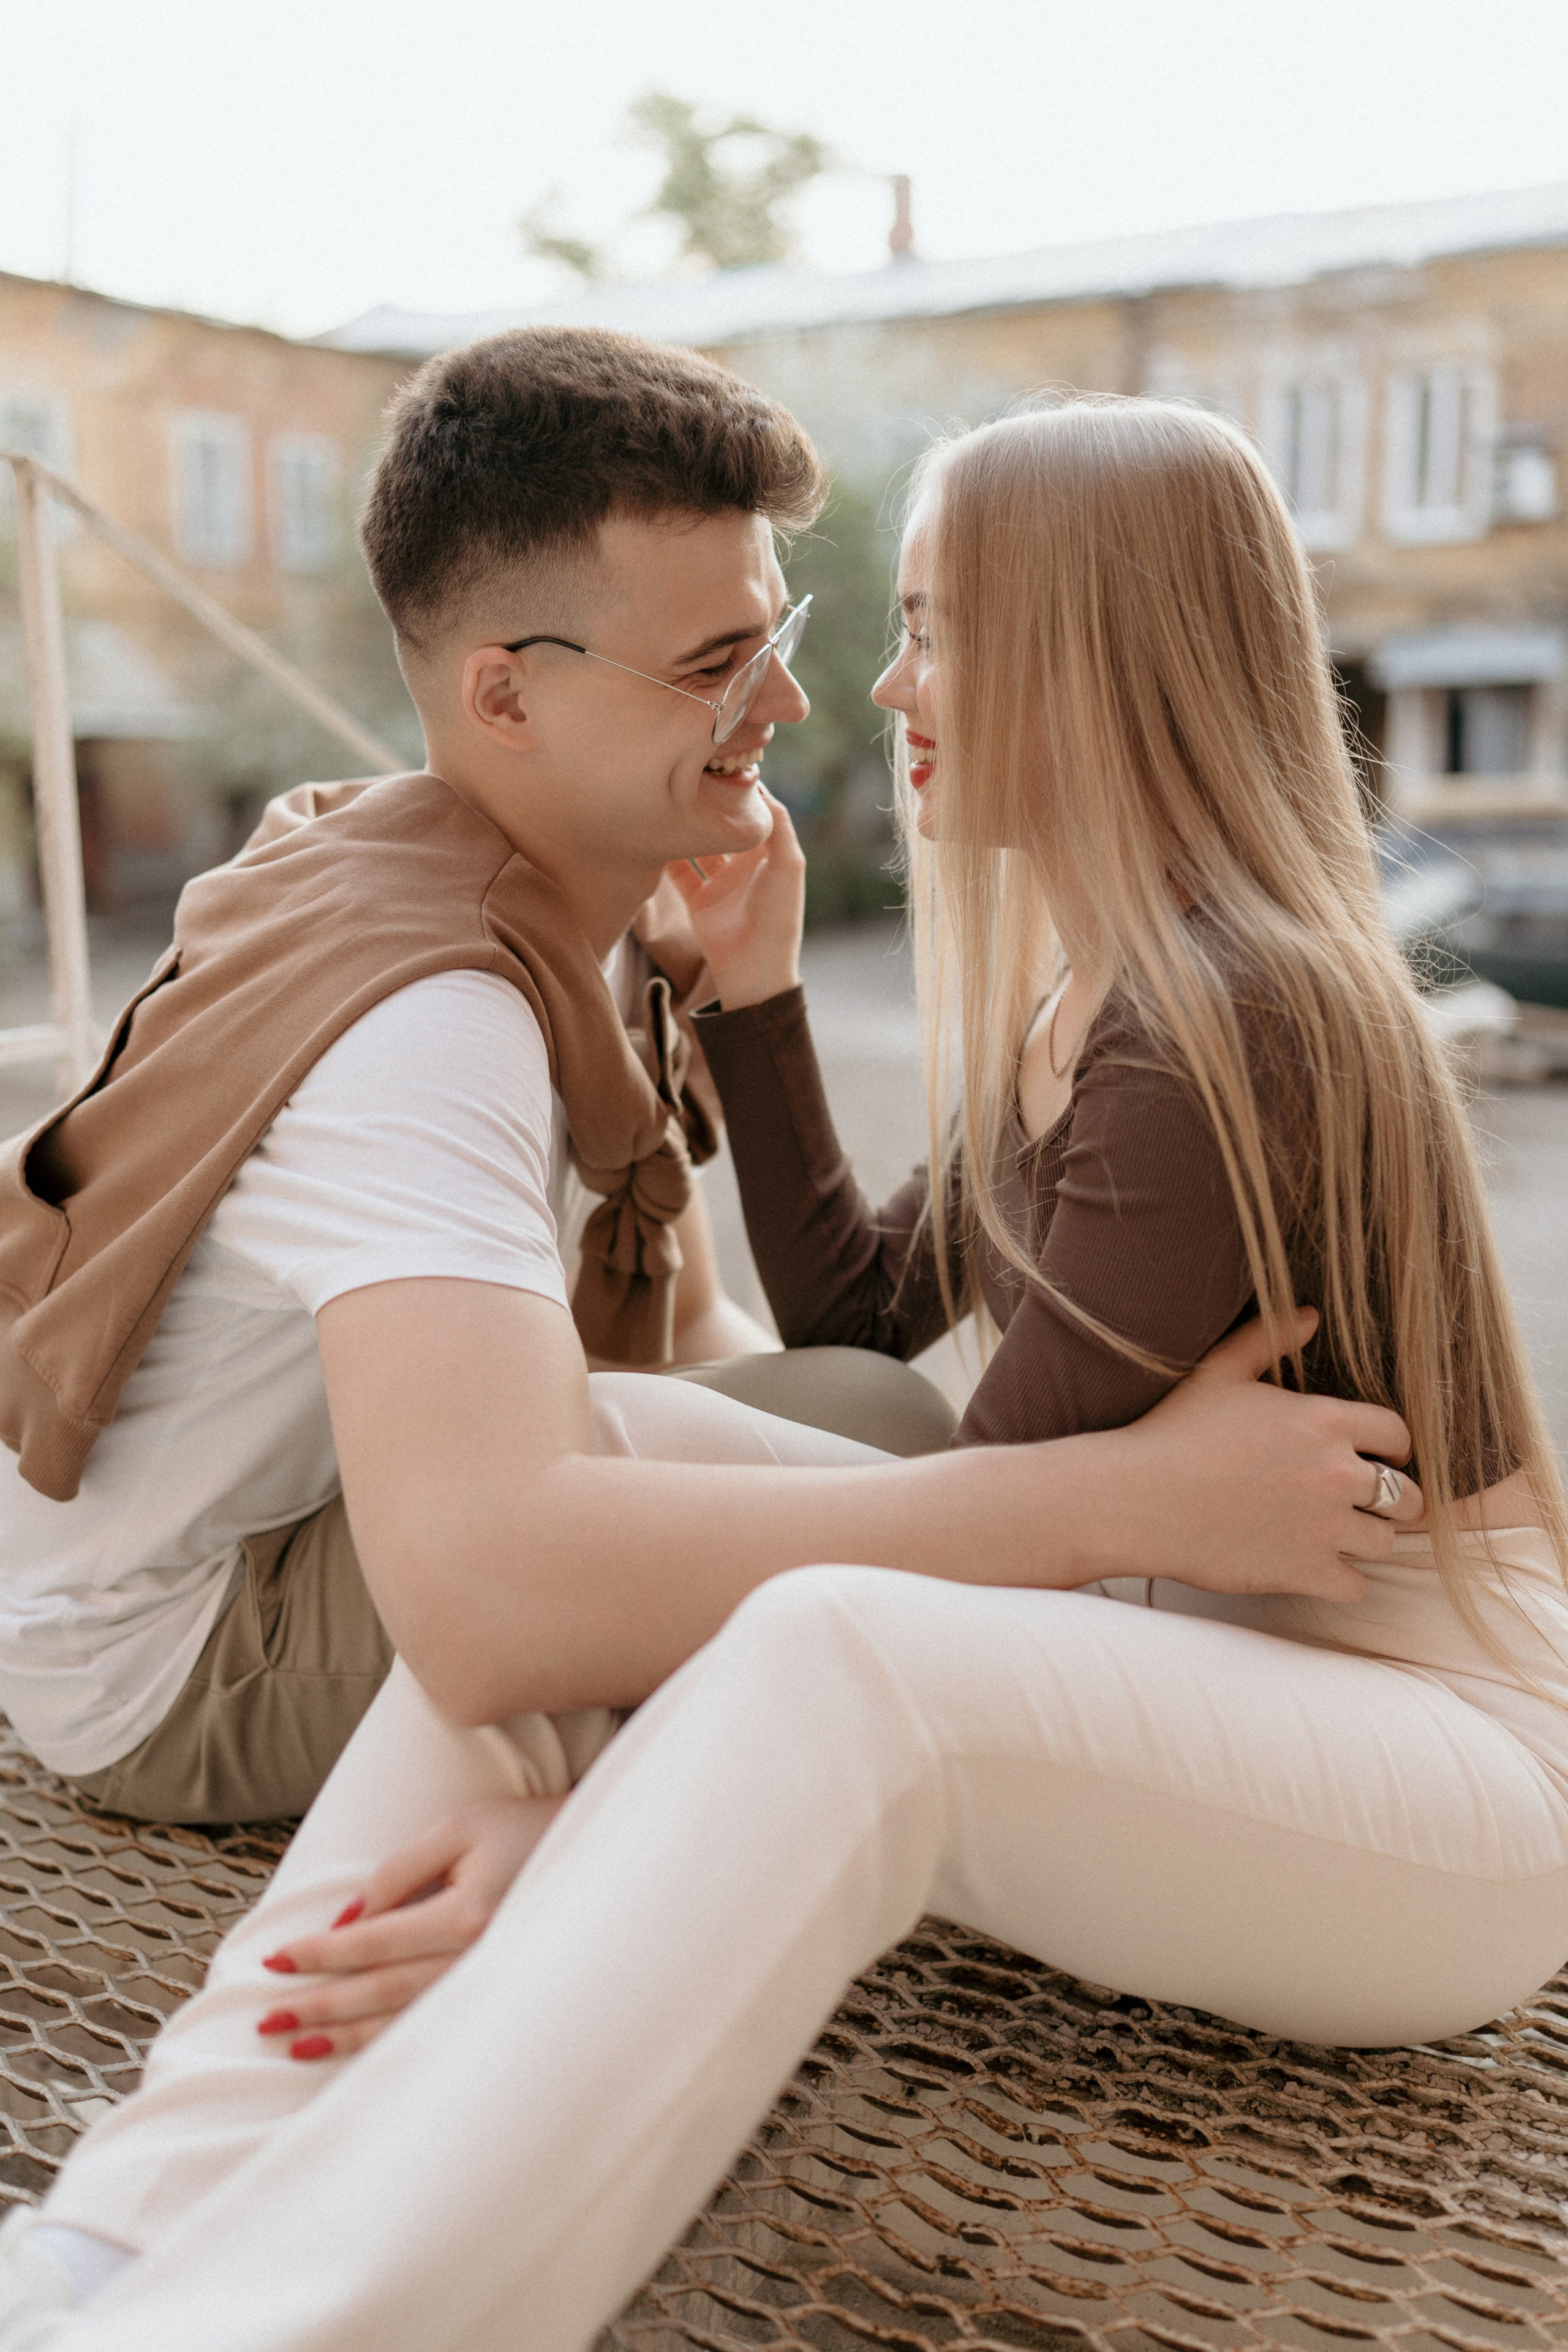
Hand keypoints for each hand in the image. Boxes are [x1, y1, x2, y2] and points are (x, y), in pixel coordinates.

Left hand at [257, 1796, 561, 2060]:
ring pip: (403, 2021)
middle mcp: (475, 1959)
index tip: (274, 1961)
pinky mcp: (494, 1997)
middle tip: (265, 2021)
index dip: (321, 1955)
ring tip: (294, 2045)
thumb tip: (346, 1919)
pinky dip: (387, 2043)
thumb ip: (399, 1871)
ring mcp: (487, 1985)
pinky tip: (354, 2050)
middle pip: (380, 1991)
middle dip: (319, 2006)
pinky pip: (431, 2028)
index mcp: (465, 1914)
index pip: (373, 1942)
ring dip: (344, 2036)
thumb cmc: (522, 1830)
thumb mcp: (460, 1827)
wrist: (595, 1856)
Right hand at [666, 786, 805, 1009]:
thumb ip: (778, 823)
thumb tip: (758, 786)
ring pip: (696, 843)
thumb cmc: (779, 917)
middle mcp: (744, 862)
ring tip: (667, 802)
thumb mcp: (789, 864)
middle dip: (706, 803)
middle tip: (686, 777)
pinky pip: (677, 871)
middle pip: (721, 824)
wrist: (754, 969)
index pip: (753, 810)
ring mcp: (719, 880)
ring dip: (684, 826)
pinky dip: (666, 855)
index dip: (738, 788)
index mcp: (770, 852)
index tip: (719, 762)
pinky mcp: (697, 899)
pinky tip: (655, 835)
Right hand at [1085, 1309, 1422, 1603]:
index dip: (1393, 1446)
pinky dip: (1341, 1579)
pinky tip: (1314, 1566)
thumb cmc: (1173, 1432)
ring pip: (1383, 1542)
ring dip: (1364, 1539)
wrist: (1134, 1499)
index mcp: (1324, 1421)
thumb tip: (1309, 1314)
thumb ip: (1269, 1338)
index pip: (1398, 1434)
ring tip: (1334, 1534)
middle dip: (1393, 1499)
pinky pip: (1356, 1586)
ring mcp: (1324, 1528)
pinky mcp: (1305, 1571)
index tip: (1378, 1457)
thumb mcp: (1219, 1372)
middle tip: (1364, 1502)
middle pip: (1406, 1496)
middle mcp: (1335, 1474)